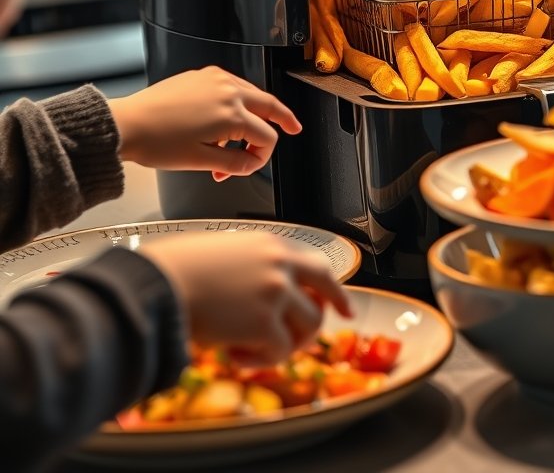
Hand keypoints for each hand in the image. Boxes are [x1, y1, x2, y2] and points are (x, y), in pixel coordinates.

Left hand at [109, 67, 300, 179]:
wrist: (126, 124)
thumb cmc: (157, 142)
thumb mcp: (201, 161)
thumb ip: (235, 164)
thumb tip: (252, 164)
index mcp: (232, 114)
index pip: (266, 136)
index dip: (262, 157)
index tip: (250, 167)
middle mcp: (229, 91)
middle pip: (270, 105)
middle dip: (283, 119)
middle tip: (294, 128)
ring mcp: (215, 79)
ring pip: (251, 93)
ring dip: (255, 114)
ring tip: (241, 138)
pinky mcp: (202, 75)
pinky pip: (231, 86)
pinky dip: (236, 102)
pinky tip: (223, 121)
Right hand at [143, 231, 349, 364]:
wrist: (158, 283)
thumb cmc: (180, 270)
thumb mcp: (228, 253)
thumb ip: (257, 268)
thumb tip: (266, 296)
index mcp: (273, 244)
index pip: (318, 265)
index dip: (333, 288)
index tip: (343, 305)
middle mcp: (281, 264)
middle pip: (325, 292)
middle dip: (328, 316)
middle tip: (315, 336)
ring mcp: (277, 292)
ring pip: (308, 327)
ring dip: (283, 344)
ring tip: (251, 349)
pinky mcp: (265, 322)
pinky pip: (279, 352)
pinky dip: (258, 360)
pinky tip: (233, 355)